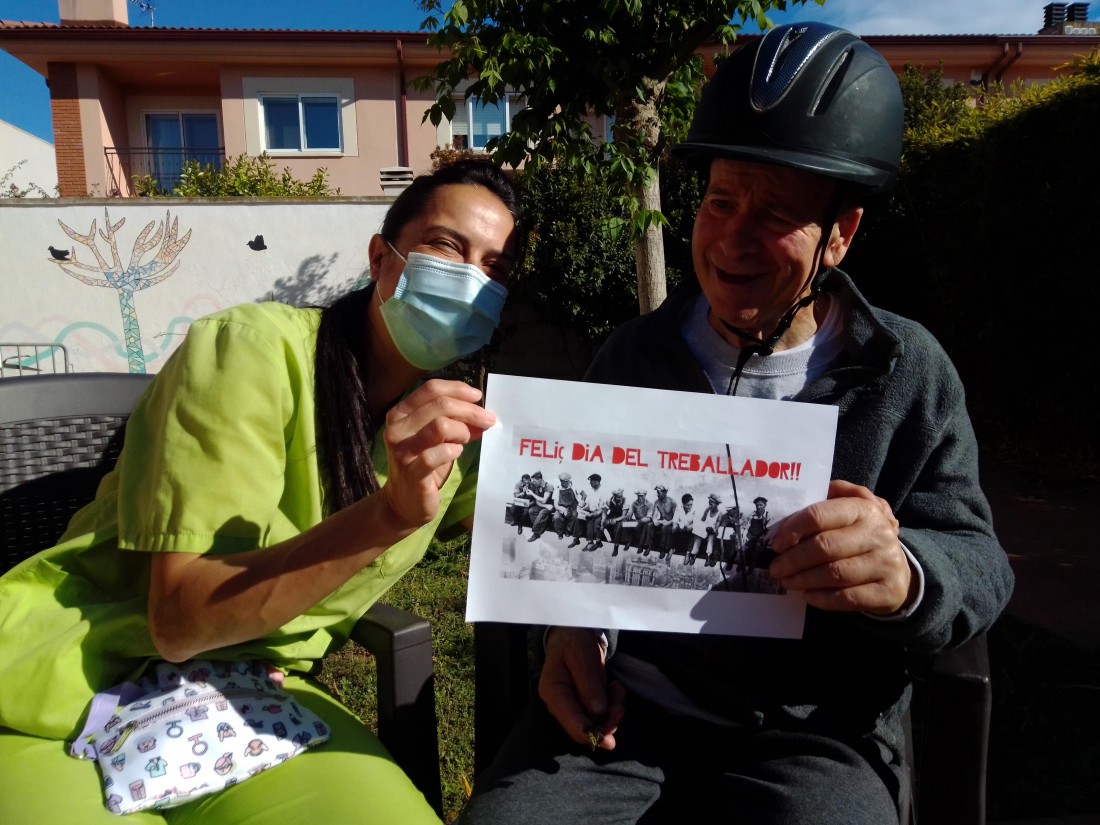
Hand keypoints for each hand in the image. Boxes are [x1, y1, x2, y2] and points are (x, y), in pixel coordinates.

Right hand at [380, 379, 495, 529]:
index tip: (477, 396)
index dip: (457, 389)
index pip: (430, 389)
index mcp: (400, 414)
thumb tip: (482, 413)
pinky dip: (453, 450)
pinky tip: (457, 452)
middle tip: (488, 419)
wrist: (404, 502)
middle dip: (469, 410)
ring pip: (440, 425)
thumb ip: (454, 422)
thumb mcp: (436, 438)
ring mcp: (402, 451)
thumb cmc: (422, 465)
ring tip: (468, 438)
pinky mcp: (411, 473)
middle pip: (440, 405)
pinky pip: (436, 455)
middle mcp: (397, 429)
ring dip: (462, 430)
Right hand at [538, 627, 625, 750]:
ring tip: (617, 689)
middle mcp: (561, 705)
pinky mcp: (585, 705)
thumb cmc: (574, 643)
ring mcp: (573, 707)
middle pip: (584, 728)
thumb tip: (598, 712)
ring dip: (613, 711)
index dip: (588, 733)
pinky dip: (613, 705)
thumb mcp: (581, 656)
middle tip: (621, 707)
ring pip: (596, 723)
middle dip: (606, 722)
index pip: (569, 721)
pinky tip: (614, 688)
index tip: (606, 739)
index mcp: (554, 693)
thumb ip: (589, 683)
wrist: (575, 634)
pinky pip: (602, 715)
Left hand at [768, 480, 913, 614]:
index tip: (776, 544)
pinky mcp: (887, 591)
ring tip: (786, 581)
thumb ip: (828, 496)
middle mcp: (878, 534)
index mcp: (864, 509)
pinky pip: (847, 597)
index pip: (820, 515)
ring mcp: (886, 564)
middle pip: (824, 547)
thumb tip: (795, 501)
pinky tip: (807, 595)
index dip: (793, 530)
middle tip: (775, 568)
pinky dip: (821, 598)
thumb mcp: (850, 508)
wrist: (897, 571)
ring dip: (803, 579)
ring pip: (834, 573)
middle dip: (793, 559)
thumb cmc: (861, 536)